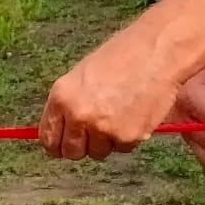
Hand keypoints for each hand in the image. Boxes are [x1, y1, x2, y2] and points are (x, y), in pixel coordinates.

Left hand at [40, 23, 185, 160]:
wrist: (156, 52)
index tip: (65, 144)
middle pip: (72, 152)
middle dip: (83, 145)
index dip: (57, 145)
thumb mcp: (82, 74)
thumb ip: (69, 103)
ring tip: (120, 114)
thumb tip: (63, 130)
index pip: (48, 139)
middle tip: (96, 131)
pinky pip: (122, 148)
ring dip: (107, 141)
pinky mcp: (127, 137)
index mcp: (61, 97)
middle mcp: (78, 115)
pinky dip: (128, 137)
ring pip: (99, 153)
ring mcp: (102, 129)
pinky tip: (135, 113)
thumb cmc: (121, 56)